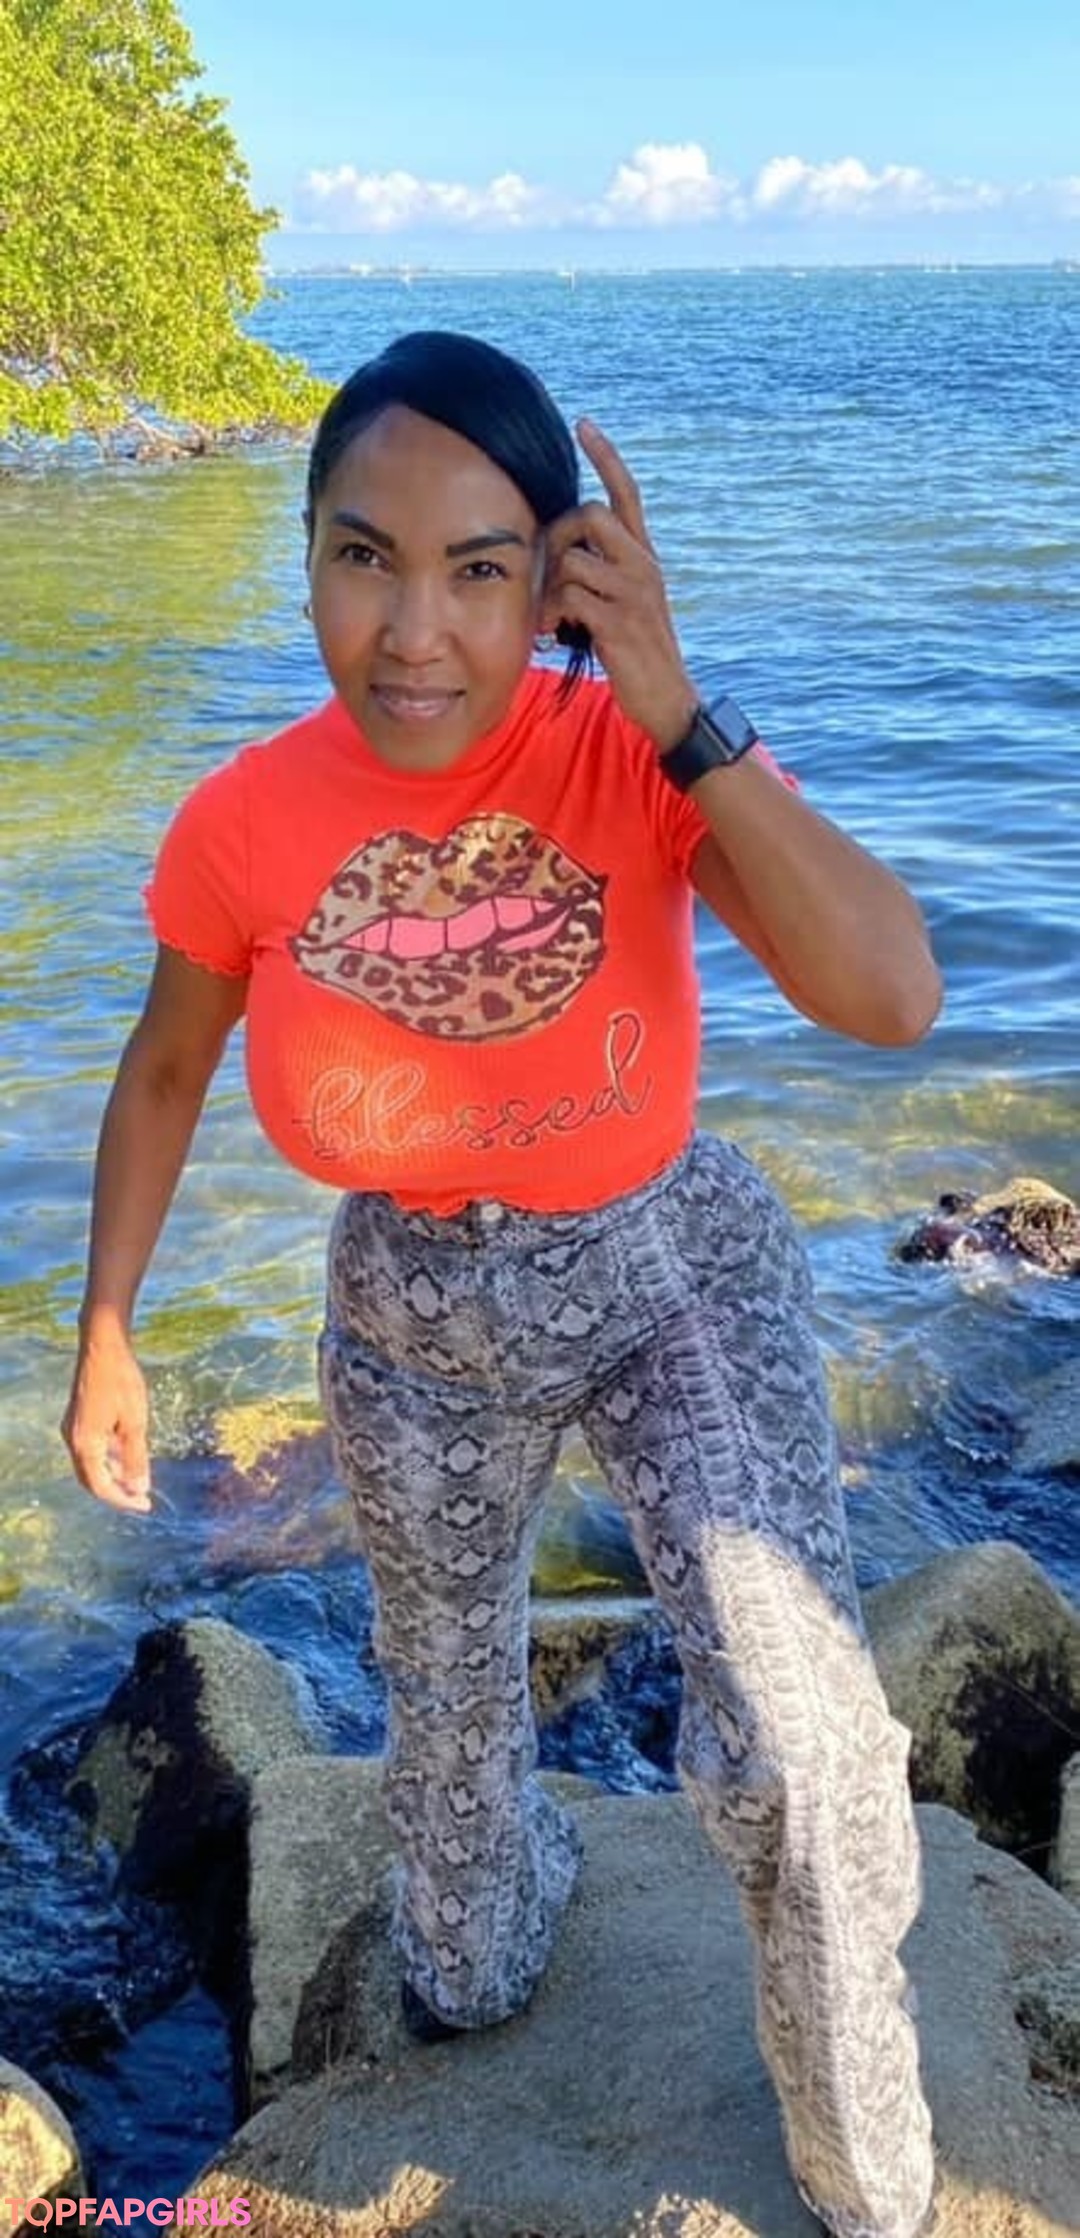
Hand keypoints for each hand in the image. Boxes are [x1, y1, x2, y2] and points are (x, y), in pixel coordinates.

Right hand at [62, 1328, 152, 1514]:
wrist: (102, 1346)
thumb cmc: (121, 1381)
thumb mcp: (134, 1422)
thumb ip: (136, 1458)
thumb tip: (139, 1489)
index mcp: (85, 1445)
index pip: (101, 1487)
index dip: (123, 1500)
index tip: (146, 1505)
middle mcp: (73, 1440)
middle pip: (92, 1479)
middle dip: (117, 1491)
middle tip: (141, 1499)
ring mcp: (72, 1428)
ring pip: (91, 1464)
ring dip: (113, 1475)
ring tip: (138, 1479)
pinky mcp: (78, 1418)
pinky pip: (91, 1448)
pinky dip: (109, 1458)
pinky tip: (128, 1455)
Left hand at [541, 419, 696, 748]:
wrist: (669, 699)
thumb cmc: (637, 651)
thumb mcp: (626, 602)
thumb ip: (602, 571)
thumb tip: (560, 554)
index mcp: (645, 556)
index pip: (627, 492)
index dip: (605, 456)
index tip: (583, 424)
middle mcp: (644, 566)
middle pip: (590, 514)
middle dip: (558, 535)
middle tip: (550, 572)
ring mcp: (635, 595)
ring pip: (574, 559)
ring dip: (550, 586)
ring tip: (550, 615)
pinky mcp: (620, 625)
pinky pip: (571, 597)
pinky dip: (552, 614)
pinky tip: (553, 632)